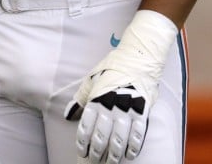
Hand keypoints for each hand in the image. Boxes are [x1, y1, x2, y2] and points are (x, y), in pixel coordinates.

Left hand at [64, 10, 176, 162]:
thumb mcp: (92, 80)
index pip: (86, 126)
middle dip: (97, 151)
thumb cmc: (113, 68)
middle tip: (95, 160)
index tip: (81, 152)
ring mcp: (128, 109)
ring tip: (111, 162)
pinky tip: (129, 155)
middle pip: (102, 136)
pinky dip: (133, 147)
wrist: (139, 58)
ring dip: (114, 153)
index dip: (83, 142)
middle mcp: (111, 106)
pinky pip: (138, 134)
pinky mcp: (143, 111)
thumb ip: (81, 98)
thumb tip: (69, 114)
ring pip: (119, 139)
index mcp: (96, 98)